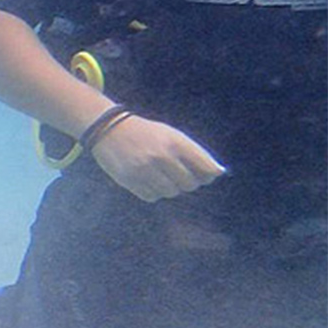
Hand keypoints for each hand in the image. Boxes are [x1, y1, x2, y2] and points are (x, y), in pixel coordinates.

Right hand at [88, 114, 224, 202]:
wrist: (109, 129)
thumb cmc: (147, 134)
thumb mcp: (172, 135)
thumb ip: (194, 153)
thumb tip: (217, 173)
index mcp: (176, 142)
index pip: (206, 168)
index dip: (209, 175)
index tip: (205, 176)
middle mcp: (162, 156)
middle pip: (190, 184)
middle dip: (188, 182)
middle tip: (179, 175)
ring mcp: (145, 169)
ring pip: (171, 192)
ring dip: (170, 188)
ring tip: (161, 176)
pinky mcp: (130, 180)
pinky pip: (152, 197)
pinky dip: (154, 192)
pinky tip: (148, 180)